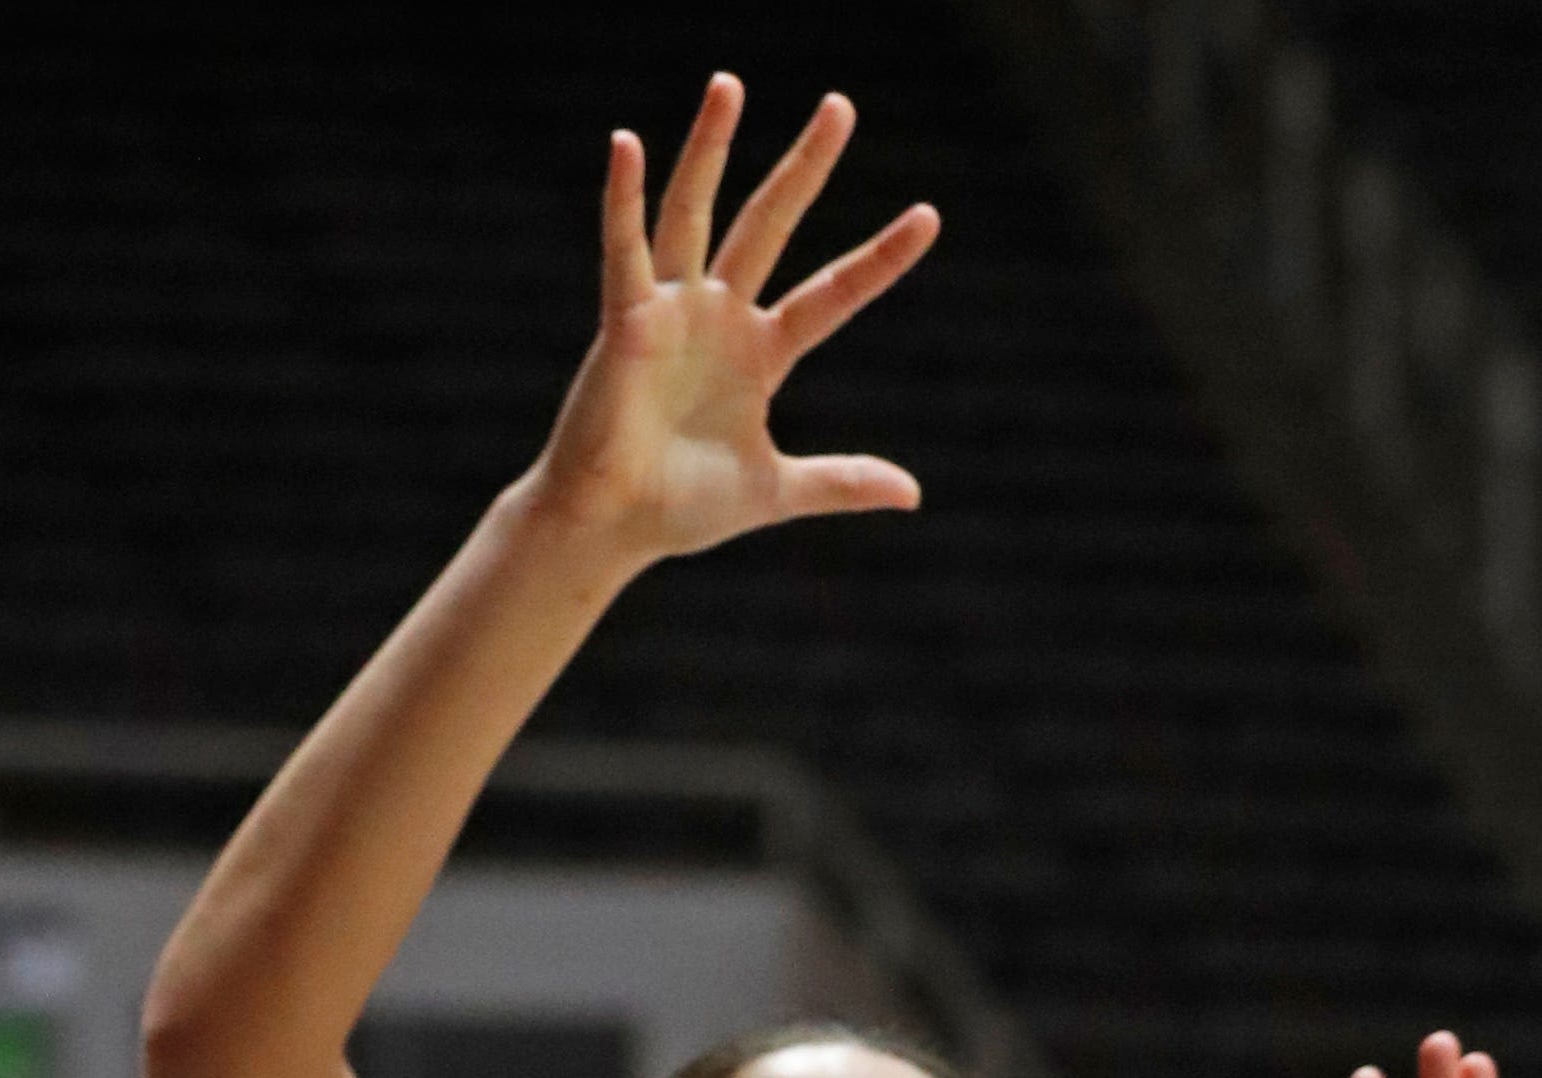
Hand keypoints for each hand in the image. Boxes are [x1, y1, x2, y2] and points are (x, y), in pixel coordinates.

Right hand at [534, 77, 936, 565]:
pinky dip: (622, 199)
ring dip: (709, 148)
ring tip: (729, 85)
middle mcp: (721, 314)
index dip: (879, 259)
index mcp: (763, 351)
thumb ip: (843, 481)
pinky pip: (624, 248)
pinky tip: (625, 144)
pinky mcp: (625, 318)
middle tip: (841, 106)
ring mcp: (672, 309)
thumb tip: (914, 494)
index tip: (929, 217)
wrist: (613, 528)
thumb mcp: (777, 489)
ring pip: (695, 211)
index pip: (833, 294)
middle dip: (805, 167)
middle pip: (771, 222)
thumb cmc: (683, 506)